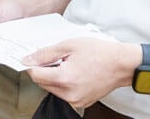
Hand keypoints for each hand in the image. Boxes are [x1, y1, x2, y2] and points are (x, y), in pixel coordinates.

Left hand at [24, 38, 138, 108]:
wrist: (121, 64)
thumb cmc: (100, 53)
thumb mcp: (69, 46)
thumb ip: (45, 54)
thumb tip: (28, 59)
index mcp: (64, 79)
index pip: (35, 75)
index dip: (32, 64)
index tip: (33, 58)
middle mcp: (69, 94)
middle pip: (42, 83)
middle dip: (44, 70)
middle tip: (56, 58)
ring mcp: (76, 101)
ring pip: (52, 89)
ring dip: (54, 77)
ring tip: (68, 65)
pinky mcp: (81, 103)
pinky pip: (64, 94)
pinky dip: (64, 84)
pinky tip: (74, 73)